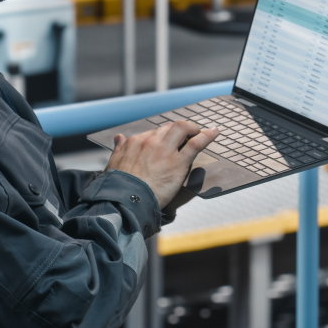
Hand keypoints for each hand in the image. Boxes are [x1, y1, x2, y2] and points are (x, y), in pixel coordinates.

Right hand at [105, 120, 219, 207]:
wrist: (125, 200)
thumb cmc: (118, 186)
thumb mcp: (113, 163)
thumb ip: (118, 149)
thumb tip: (119, 138)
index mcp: (135, 143)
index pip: (153, 133)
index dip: (163, 136)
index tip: (168, 140)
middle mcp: (150, 141)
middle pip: (168, 128)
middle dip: (178, 130)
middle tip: (185, 135)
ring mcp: (165, 151)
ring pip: (181, 129)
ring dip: (191, 129)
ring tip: (198, 132)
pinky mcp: (178, 162)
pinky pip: (195, 144)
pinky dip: (207, 136)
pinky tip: (214, 132)